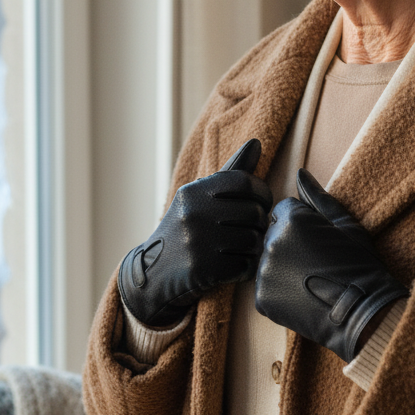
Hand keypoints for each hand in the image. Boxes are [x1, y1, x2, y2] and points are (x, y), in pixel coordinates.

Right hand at [118, 139, 272, 325]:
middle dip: (260, 222)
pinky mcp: (203, 270)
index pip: (245, 183)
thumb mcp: (198, 197)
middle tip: (254, 229)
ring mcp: (198, 243)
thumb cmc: (183, 229)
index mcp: (194, 192)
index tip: (261, 203)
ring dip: (255, 246)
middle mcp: (194, 214)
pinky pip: (246, 265)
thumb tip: (256, 143)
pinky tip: (236, 264)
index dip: (262, 193)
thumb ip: (230, 172)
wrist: (151, 271)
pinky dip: (247, 267)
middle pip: (254, 213)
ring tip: (245, 247)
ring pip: (253, 240)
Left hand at [255, 168, 406, 361]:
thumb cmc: (360, 265)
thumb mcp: (346, 225)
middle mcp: (272, 243)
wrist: (363, 313)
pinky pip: (266, 286)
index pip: (283, 211)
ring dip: (283, 266)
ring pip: (268, 261)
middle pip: (272, 234)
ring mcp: (264, 272)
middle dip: (290, 243)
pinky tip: (303, 296)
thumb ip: (318, 198)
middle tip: (316, 262)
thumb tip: (300, 173)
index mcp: (291, 220)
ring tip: (311, 280)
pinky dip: (280, 291)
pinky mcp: (261, 298)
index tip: (319, 241)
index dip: (303, 224)